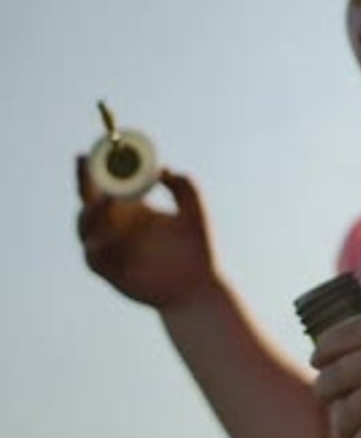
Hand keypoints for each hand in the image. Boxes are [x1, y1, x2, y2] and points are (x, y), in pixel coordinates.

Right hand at [76, 156, 218, 309]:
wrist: (198, 288)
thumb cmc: (197, 250)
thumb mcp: (194, 210)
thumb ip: (183, 185)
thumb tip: (162, 169)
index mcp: (133, 209)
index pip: (107, 183)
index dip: (98, 167)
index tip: (95, 149)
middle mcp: (116, 226)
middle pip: (88, 199)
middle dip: (84, 181)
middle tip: (87, 166)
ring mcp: (110, 248)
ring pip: (85, 226)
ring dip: (92, 211)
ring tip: (107, 199)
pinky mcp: (108, 272)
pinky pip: (93, 256)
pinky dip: (95, 244)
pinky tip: (106, 235)